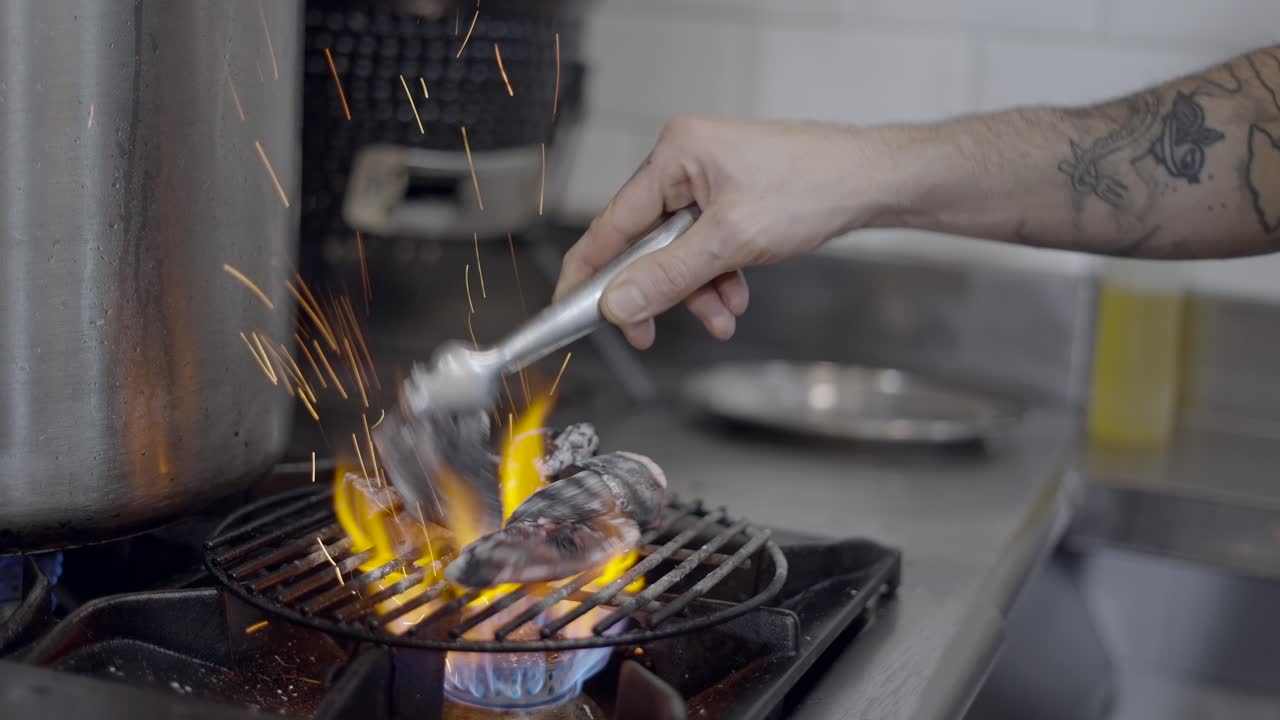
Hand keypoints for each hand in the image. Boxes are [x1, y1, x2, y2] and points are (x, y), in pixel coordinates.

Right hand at [554, 116, 889, 348]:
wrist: (872, 183)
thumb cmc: (812, 188)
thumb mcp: (731, 242)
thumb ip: (669, 276)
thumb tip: (618, 304)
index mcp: (675, 154)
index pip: (612, 223)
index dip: (589, 270)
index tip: (568, 308)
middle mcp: (685, 162)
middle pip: (645, 242)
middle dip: (660, 290)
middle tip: (648, 333)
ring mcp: (709, 180)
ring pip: (679, 252)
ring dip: (696, 290)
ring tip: (723, 315)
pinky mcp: (730, 199)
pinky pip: (705, 248)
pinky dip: (717, 278)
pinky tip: (736, 297)